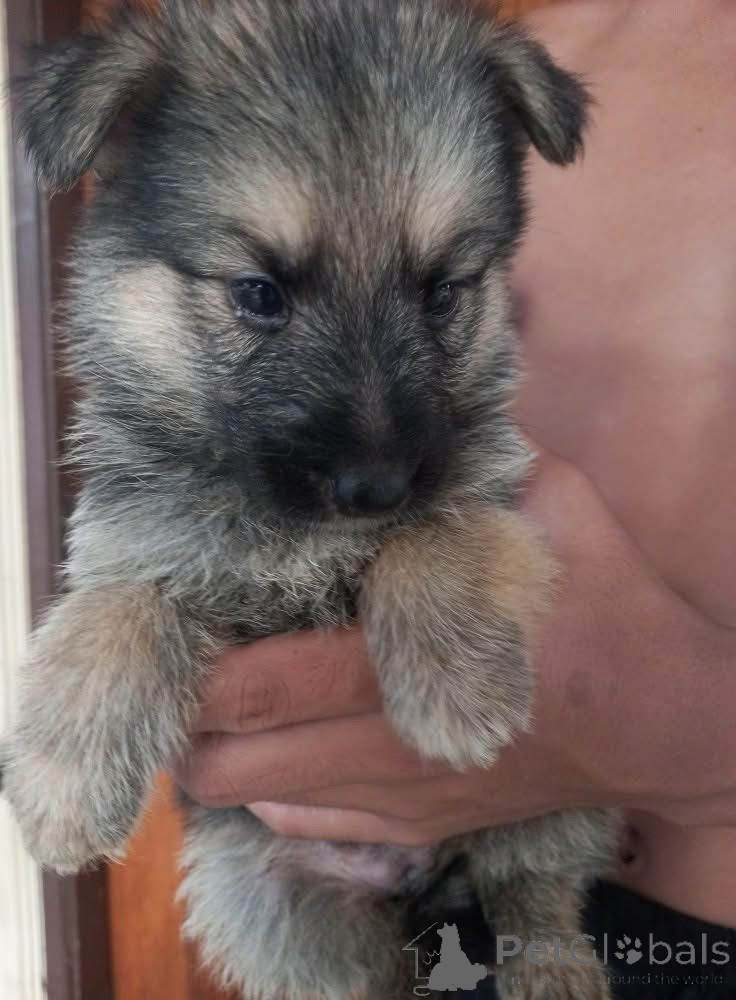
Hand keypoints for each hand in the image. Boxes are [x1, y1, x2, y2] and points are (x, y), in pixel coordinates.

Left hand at [175, 451, 735, 844]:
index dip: (201, 663)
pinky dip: (271, 791)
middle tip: (190, 659)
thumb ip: (474, 468)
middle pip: (239, 759)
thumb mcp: (553, 510)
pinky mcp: (420, 830)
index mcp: (418, 659)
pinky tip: (282, 745)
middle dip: (190, 716)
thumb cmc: (611, 608)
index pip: (267, 682)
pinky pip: (307, 830)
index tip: (184, 622)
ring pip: (262, 802)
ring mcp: (402, 799)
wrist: (672, 723)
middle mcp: (393, 748)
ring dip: (223, 754)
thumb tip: (408, 414)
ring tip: (224, 701)